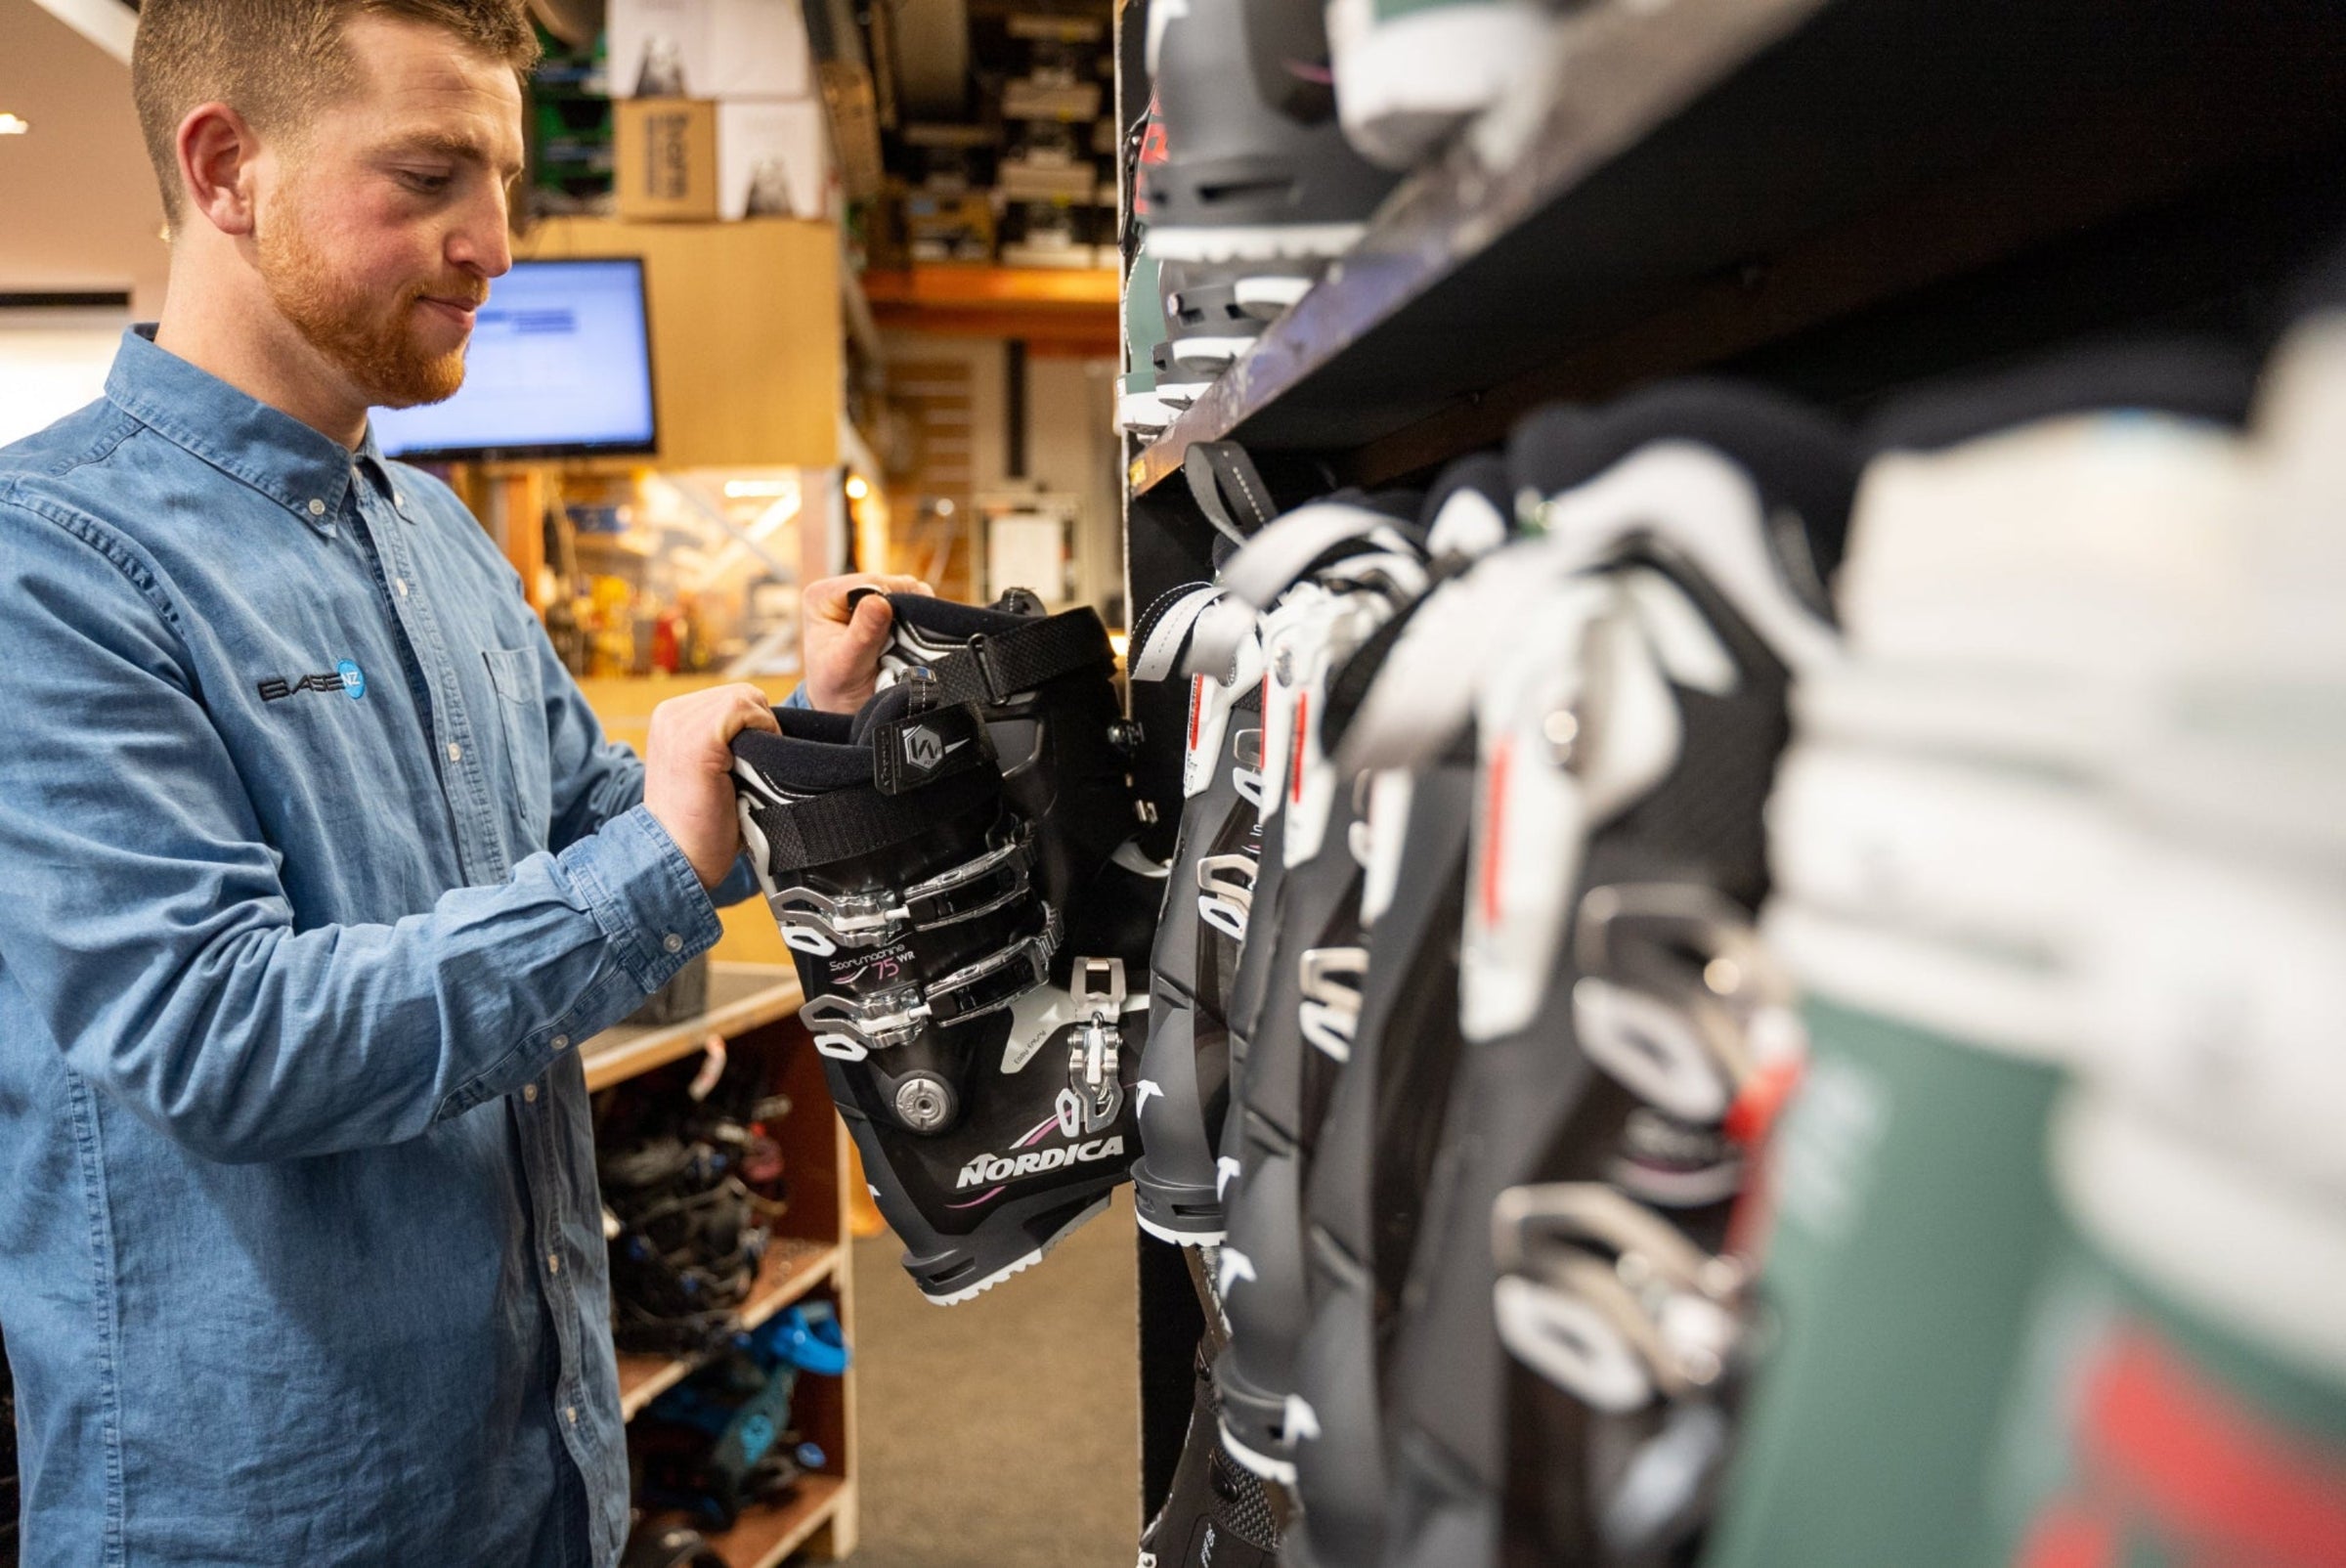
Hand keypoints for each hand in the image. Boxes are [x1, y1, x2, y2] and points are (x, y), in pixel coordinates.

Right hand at [644, 684, 780, 889]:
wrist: (679, 860)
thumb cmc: (701, 825)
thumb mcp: (710, 770)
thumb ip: (728, 742)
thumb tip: (770, 727)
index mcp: (672, 720)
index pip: (732, 700)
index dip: (755, 727)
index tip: (753, 763)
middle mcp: (671, 714)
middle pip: (742, 695)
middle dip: (761, 728)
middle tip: (755, 769)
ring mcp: (680, 722)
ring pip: (746, 698)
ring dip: (762, 732)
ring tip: (751, 770)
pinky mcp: (696, 737)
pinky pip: (745, 708)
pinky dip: (761, 731)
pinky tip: (751, 765)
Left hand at [803, 572, 932, 712]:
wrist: (846, 709)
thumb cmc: (837, 690)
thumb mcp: (847, 667)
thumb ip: (862, 635)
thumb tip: (879, 601)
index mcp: (822, 596)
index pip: (870, 584)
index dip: (893, 605)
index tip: (900, 637)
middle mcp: (842, 590)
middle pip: (891, 585)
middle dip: (905, 613)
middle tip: (905, 645)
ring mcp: (865, 596)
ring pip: (908, 592)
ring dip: (915, 618)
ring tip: (906, 646)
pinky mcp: (884, 606)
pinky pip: (915, 603)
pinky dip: (919, 623)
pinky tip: (912, 642)